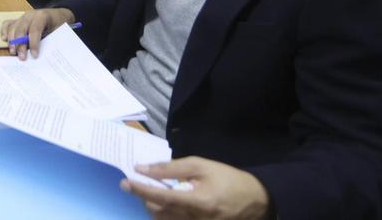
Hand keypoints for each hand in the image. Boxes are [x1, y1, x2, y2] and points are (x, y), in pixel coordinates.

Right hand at [0, 8, 74, 58]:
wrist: (57, 16)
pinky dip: (4, 31)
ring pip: (13, 27)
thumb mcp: (57, 32)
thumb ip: (48, 40)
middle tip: (22, 57)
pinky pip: (8, 24)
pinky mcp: (18, 20)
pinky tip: (4, 39)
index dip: (34, 43)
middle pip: (21, 29)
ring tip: (13, 52)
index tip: (34, 55)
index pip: (35, 30)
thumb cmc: (58, 24)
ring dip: (11, 41)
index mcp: (42, 16)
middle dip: (20, 45)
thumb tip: (39, 54)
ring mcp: (22, 17)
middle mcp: (30, 15)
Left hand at [122, 157, 270, 219]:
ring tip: (152, 193)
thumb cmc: (228, 179)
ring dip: (153, 208)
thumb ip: (170, 168)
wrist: (257, 200)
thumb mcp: (201, 166)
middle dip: (145, 198)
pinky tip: (164, 205)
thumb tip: (143, 169)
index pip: (161, 197)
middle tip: (139, 185)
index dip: (140, 190)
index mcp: (198, 202)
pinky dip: (164, 215)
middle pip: (158, 213)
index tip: (124, 182)